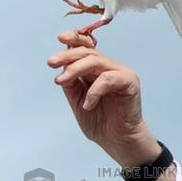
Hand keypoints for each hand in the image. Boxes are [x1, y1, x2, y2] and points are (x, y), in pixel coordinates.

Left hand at [48, 38, 162, 170]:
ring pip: (96, 61)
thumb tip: (61, 69)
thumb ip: (71, 85)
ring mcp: (120, 74)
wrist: (118, 142)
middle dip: (67, 56)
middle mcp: (109, 68)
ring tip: (61, 81)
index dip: (74, 39)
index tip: (59, 38)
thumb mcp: (78, 101)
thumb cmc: (102, 123)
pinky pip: (108, 79)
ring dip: (75, 69)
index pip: (85, 48)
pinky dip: (94, 91)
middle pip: (88, 52)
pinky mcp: (130, 82)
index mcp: (96, 70)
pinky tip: (88, 104)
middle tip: (51, 62)